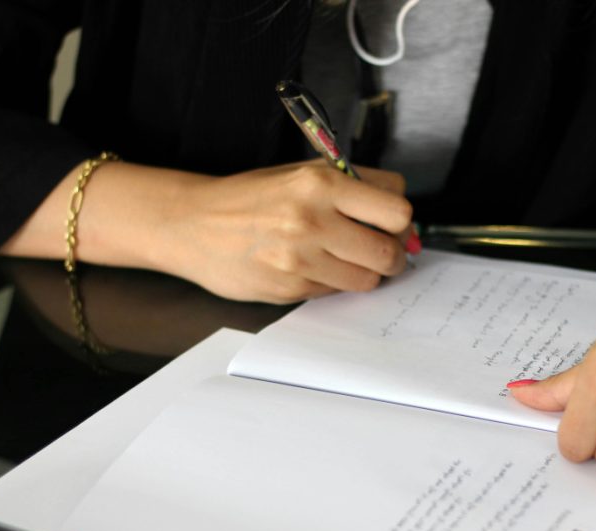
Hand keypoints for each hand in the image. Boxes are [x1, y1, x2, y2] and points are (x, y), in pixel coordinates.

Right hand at [4, 159, 417, 303]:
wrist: (194, 224)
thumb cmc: (252, 196)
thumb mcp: (302, 173)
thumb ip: (355, 189)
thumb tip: (402, 222)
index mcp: (321, 182)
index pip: (396, 209)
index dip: (400, 221)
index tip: (392, 225)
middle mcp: (313, 219)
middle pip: (388, 251)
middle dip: (391, 254)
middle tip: (381, 251)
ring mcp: (300, 258)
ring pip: (366, 279)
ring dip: (365, 273)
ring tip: (344, 259)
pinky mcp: (290, 288)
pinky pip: (334, 293)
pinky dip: (333, 283)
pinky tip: (312, 267)